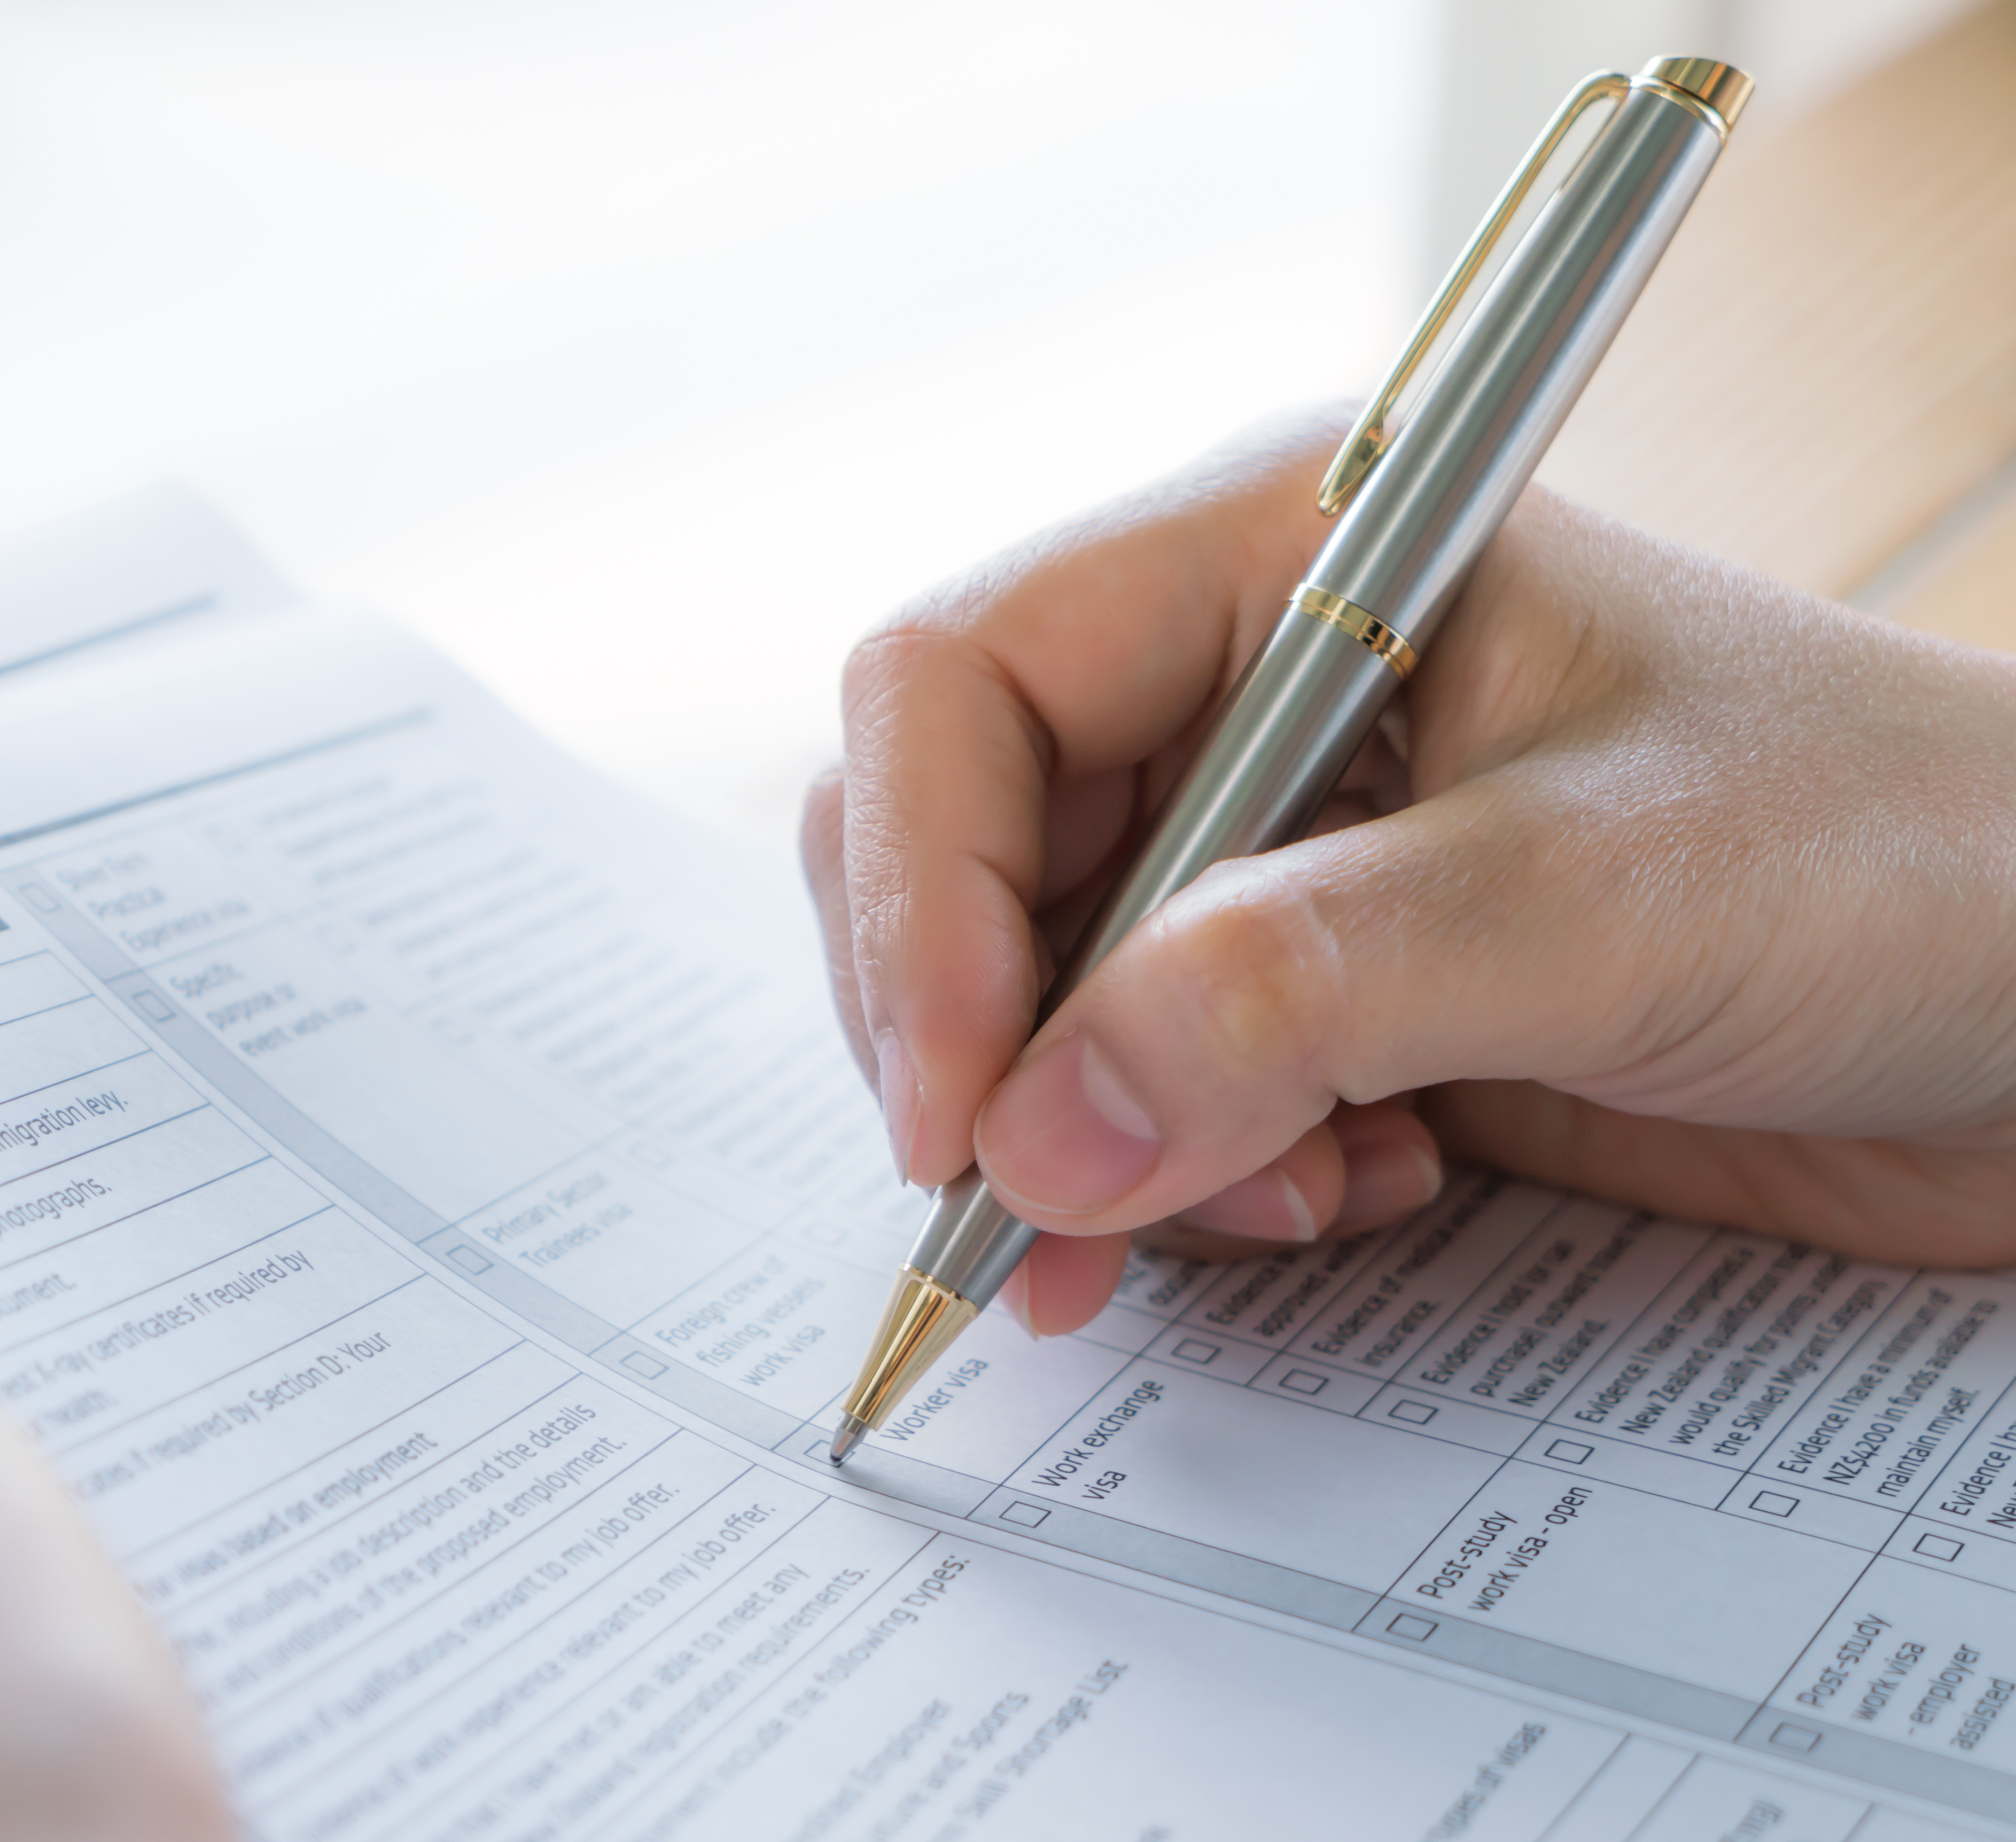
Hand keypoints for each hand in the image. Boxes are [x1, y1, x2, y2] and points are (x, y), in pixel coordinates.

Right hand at [805, 408, 2015, 1335]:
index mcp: (1286, 554)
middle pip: (961, 851)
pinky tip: (1353, 1191)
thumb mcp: (1600, 897)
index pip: (960, 688)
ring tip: (1274, 1204)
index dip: (923, 899)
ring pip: (1037, 997)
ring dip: (1103, 1137)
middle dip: (990, 1046)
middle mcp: (1246, 687)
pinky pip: (1141, 1090)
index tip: (964, 1114)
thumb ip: (1300, 993)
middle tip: (1049, 1218)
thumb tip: (1034, 1130)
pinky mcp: (1318, 990)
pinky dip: (1196, 1177)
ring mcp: (1275, 846)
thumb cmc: (1909, 860)